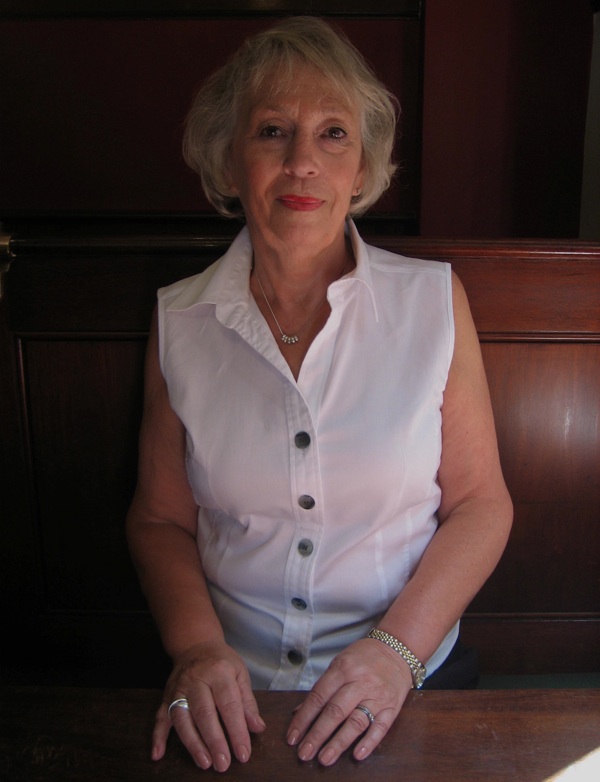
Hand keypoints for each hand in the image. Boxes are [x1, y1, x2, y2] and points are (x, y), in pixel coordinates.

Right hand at [152, 639, 265, 771]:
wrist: (196, 645)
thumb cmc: (222, 662)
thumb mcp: (240, 673)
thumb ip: (248, 702)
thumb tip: (258, 728)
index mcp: (219, 672)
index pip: (230, 705)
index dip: (237, 731)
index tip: (243, 754)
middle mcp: (196, 679)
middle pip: (205, 713)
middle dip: (215, 741)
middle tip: (223, 764)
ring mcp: (178, 688)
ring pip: (182, 718)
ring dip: (192, 743)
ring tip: (204, 762)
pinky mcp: (166, 696)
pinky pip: (160, 717)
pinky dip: (157, 736)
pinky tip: (158, 754)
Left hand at [286, 637, 412, 765]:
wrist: (396, 649)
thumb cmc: (363, 657)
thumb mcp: (339, 664)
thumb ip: (322, 688)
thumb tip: (299, 712)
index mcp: (343, 669)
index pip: (319, 696)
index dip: (304, 718)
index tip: (293, 737)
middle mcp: (360, 682)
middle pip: (335, 711)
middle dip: (318, 734)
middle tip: (305, 753)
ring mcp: (377, 695)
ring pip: (356, 722)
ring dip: (339, 742)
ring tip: (325, 758)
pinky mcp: (393, 706)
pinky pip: (381, 727)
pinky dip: (369, 742)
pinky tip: (357, 754)